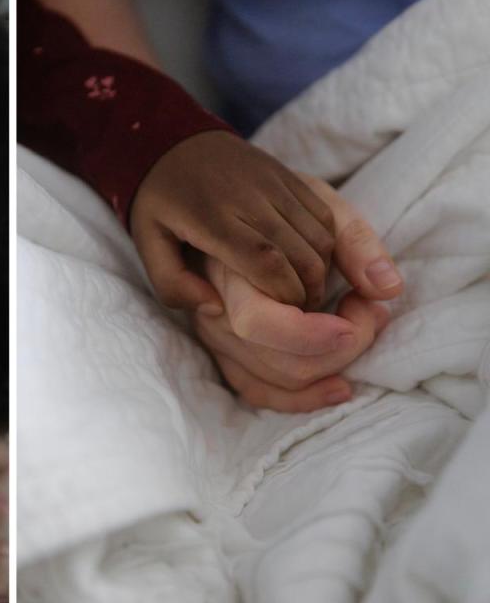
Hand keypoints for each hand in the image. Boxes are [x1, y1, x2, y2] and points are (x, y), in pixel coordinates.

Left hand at [130, 131, 336, 311]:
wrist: (172, 141)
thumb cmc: (158, 202)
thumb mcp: (147, 245)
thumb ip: (173, 286)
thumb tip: (216, 310)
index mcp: (212, 218)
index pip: (266, 263)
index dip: (283, 295)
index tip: (282, 314)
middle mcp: (249, 197)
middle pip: (302, 253)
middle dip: (307, 292)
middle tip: (297, 312)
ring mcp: (274, 182)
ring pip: (320, 235)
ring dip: (320, 271)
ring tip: (303, 291)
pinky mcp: (289, 175)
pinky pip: (324, 214)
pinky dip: (326, 245)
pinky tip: (309, 262)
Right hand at [193, 174, 403, 411]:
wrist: (227, 210)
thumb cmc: (272, 207)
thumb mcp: (316, 203)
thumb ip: (354, 241)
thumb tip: (387, 288)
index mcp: (229, 270)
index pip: (257, 322)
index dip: (311, 333)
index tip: (360, 306)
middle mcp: (215, 311)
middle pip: (279, 360)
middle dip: (343, 344)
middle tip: (368, 305)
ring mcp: (217, 336)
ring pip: (278, 380)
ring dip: (335, 363)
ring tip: (360, 321)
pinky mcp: (225, 353)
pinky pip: (258, 393)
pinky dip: (303, 399)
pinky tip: (340, 387)